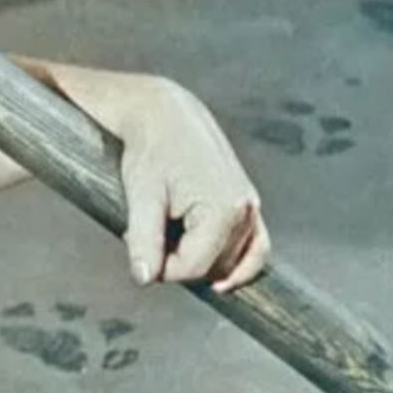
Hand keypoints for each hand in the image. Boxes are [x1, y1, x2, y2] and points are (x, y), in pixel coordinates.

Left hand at [116, 78, 270, 293]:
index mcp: (222, 210)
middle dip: (178, 260)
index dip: (161, 267)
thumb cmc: (153, 148)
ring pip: (232, 262)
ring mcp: (252, 207)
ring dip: (201, 260)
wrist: (166, 114)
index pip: (194, 268)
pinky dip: (239, 264)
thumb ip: (144, 239)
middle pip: (214, 267)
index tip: (137, 244)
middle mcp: (246, 210)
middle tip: (147, 234)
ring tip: (170, 238)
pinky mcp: (249, 204)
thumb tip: (144, 278)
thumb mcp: (142, 194)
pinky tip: (221, 278)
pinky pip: (255, 247)